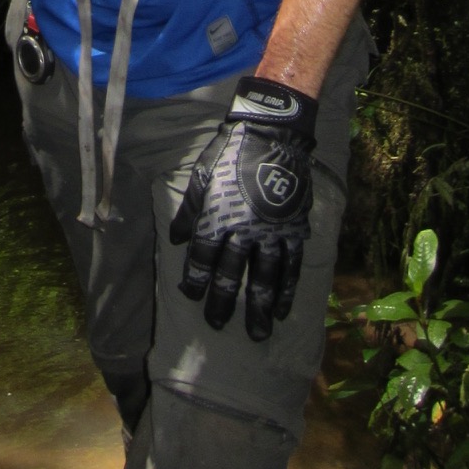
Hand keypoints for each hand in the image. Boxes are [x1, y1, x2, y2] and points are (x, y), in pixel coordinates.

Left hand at [168, 77, 316, 340]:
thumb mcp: (202, 175)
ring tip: (257, 333)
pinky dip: (287, 290)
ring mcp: (272, 232)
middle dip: (224, 302)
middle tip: (218, 326)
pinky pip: (291, 266)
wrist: (272, 135)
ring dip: (260, 308)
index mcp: (217, 216)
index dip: (196, 279)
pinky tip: (283, 310)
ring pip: (265, 278)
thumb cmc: (231, 152)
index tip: (192, 297)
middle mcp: (244, 230)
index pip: (203, 257)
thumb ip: (189, 211)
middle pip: (232, 274)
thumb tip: (174, 240)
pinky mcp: (294, 229)